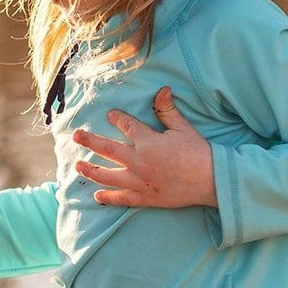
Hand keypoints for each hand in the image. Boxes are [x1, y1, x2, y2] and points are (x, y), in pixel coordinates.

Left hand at [72, 86, 216, 207]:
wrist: (211, 181)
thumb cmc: (198, 153)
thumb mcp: (183, 128)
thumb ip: (167, 110)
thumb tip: (162, 89)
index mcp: (147, 141)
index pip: (126, 126)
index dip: (117, 118)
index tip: (110, 114)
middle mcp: (138, 161)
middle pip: (107, 149)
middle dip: (89, 140)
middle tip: (76, 135)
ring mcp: (138, 181)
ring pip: (107, 175)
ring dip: (90, 170)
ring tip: (78, 165)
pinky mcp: (144, 197)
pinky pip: (121, 198)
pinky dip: (107, 198)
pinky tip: (97, 196)